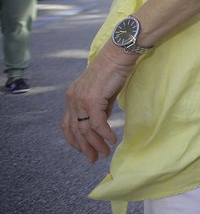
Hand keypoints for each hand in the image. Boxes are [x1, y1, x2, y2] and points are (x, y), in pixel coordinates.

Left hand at [60, 43, 137, 162]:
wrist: (118, 55)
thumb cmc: (113, 70)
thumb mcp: (103, 92)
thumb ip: (99, 108)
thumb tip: (100, 124)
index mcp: (72, 97)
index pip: (67, 125)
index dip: (74, 140)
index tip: (84, 150)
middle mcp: (72, 99)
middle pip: (75, 131)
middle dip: (84, 147)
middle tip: (94, 159)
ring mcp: (81, 100)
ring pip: (86, 129)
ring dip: (96, 144)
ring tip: (105, 153)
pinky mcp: (93, 100)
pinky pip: (97, 123)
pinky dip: (104, 134)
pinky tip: (112, 140)